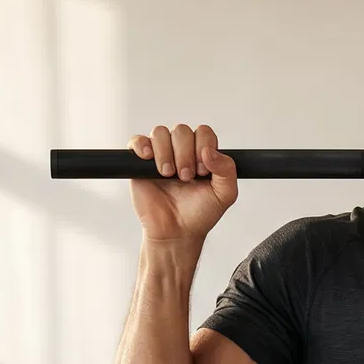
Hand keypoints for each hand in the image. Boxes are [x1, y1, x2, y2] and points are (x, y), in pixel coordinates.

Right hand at [129, 123, 237, 242]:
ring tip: (168, 175)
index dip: (203, 147)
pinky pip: (137, 141)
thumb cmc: (199, 214)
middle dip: (185, 154)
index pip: (203, 132)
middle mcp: (181, 151)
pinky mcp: (140, 164)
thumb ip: (227, 170)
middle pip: (181, 131)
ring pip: (160, 133)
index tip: (202, 171)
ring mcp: (160, 155)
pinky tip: (148, 158)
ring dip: (165, 153)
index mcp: (202, 154)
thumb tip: (209, 151)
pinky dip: (141, 145)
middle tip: (185, 177)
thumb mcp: (224, 194)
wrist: (176, 232)